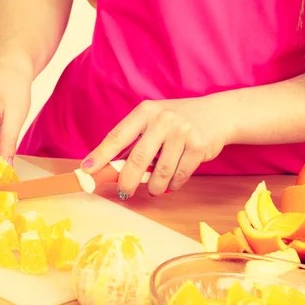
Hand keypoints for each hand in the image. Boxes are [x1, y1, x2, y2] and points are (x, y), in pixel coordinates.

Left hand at [81, 97, 227, 197]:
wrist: (217, 114)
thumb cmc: (178, 120)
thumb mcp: (154, 120)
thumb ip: (135, 140)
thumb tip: (109, 168)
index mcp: (145, 112)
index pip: (117, 136)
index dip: (101, 155)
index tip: (87, 170)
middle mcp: (163, 120)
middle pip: (138, 159)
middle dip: (127, 181)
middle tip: (124, 192)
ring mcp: (182, 132)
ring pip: (160, 172)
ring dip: (154, 187)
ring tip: (154, 189)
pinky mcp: (198, 147)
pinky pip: (179, 175)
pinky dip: (172, 184)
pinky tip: (171, 183)